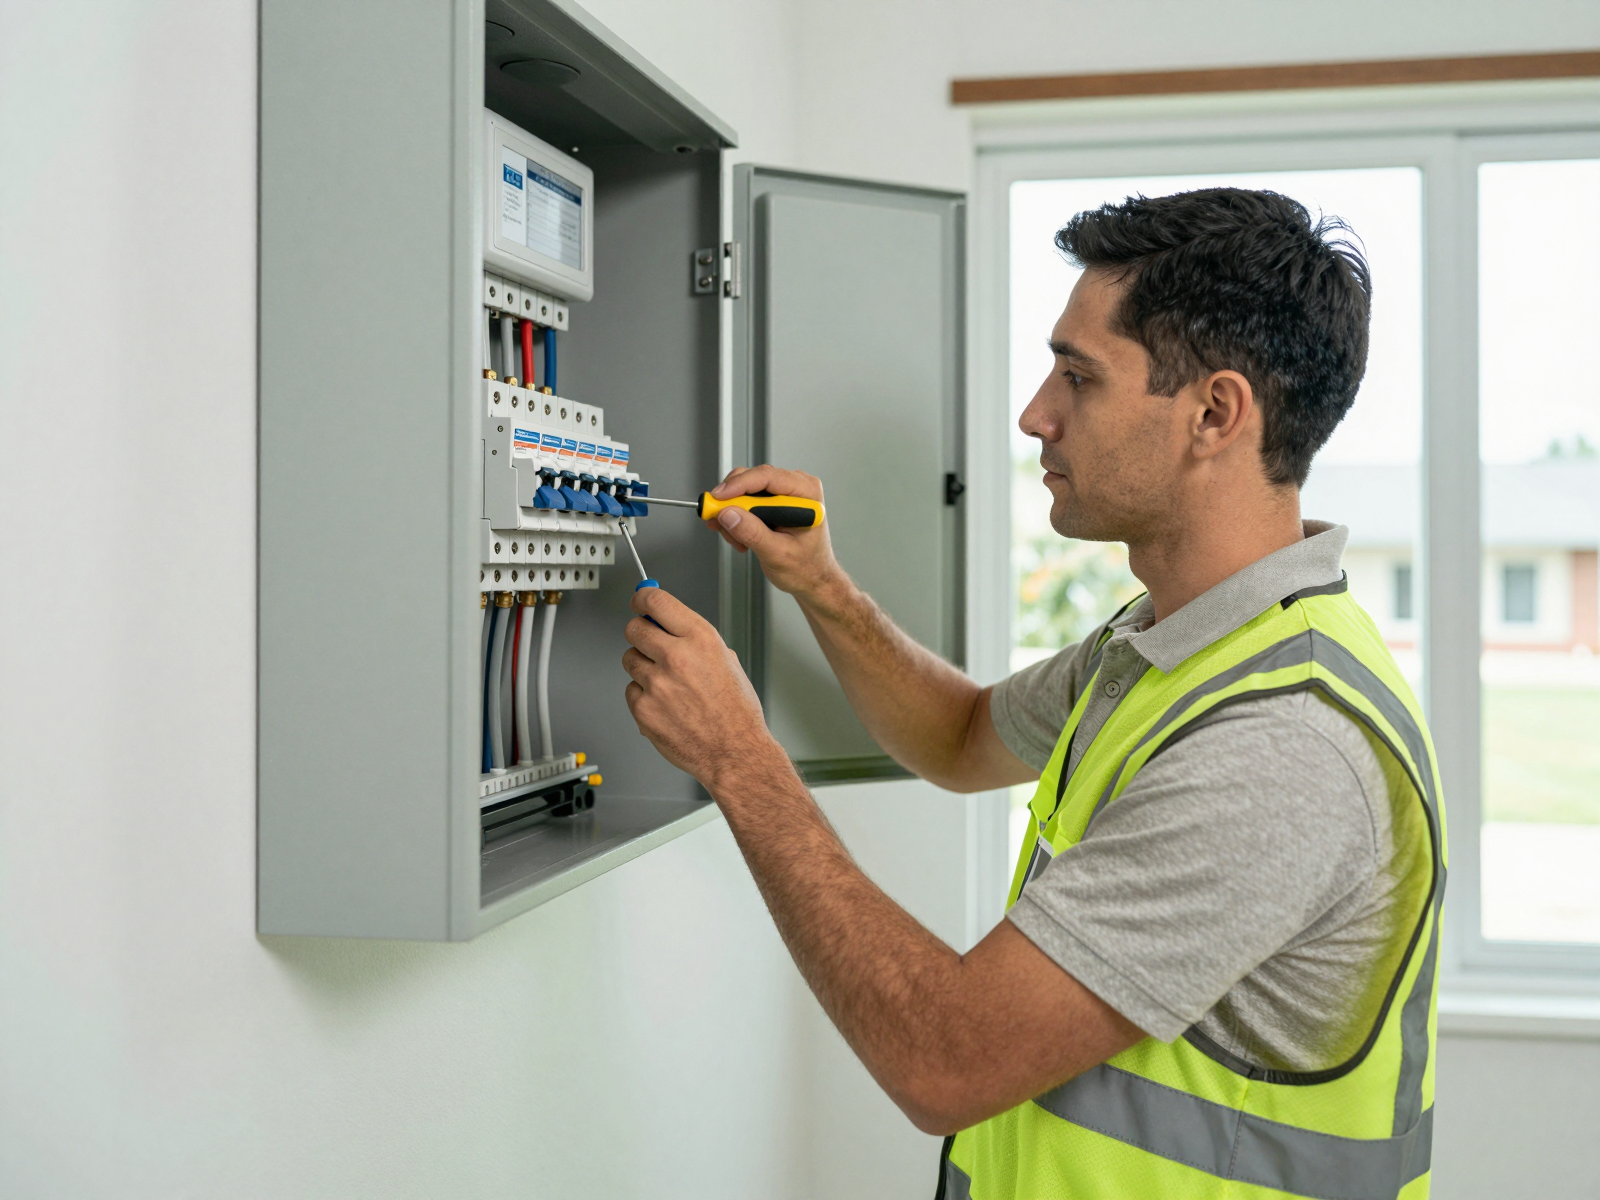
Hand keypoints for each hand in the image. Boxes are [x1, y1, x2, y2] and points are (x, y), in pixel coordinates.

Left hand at [622, 584, 781, 788]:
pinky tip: (665, 705)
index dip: (642, 598)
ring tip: (667, 684)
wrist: (735, 752)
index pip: (656, 601)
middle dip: (640, 633)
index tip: (638, 601)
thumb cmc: (736, 711)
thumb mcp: (725, 660)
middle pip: (634, 628)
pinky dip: (644, 696)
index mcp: (701, 639)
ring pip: (629, 659)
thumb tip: (665, 622)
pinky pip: (631, 690)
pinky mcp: (644, 709)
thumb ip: (693, 639)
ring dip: (643, 667)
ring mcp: (657, 684)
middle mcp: (677, 658)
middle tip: (650, 644)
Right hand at [709, 465, 843, 601]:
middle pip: (752, 479)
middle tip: (717, 519)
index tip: (717, 498)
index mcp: (806, 494)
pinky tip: (741, 537)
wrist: (812, 579)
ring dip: (732, 513)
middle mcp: (796, 487)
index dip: (738, 485)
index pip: (767, 477)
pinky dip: (736, 517)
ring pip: (744, 490)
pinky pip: (745, 500)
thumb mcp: (777, 554)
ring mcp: (784, 493)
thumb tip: (728, 514)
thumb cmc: (806, 567)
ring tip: (737, 539)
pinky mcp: (772, 501)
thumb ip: (752, 533)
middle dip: (731, 502)